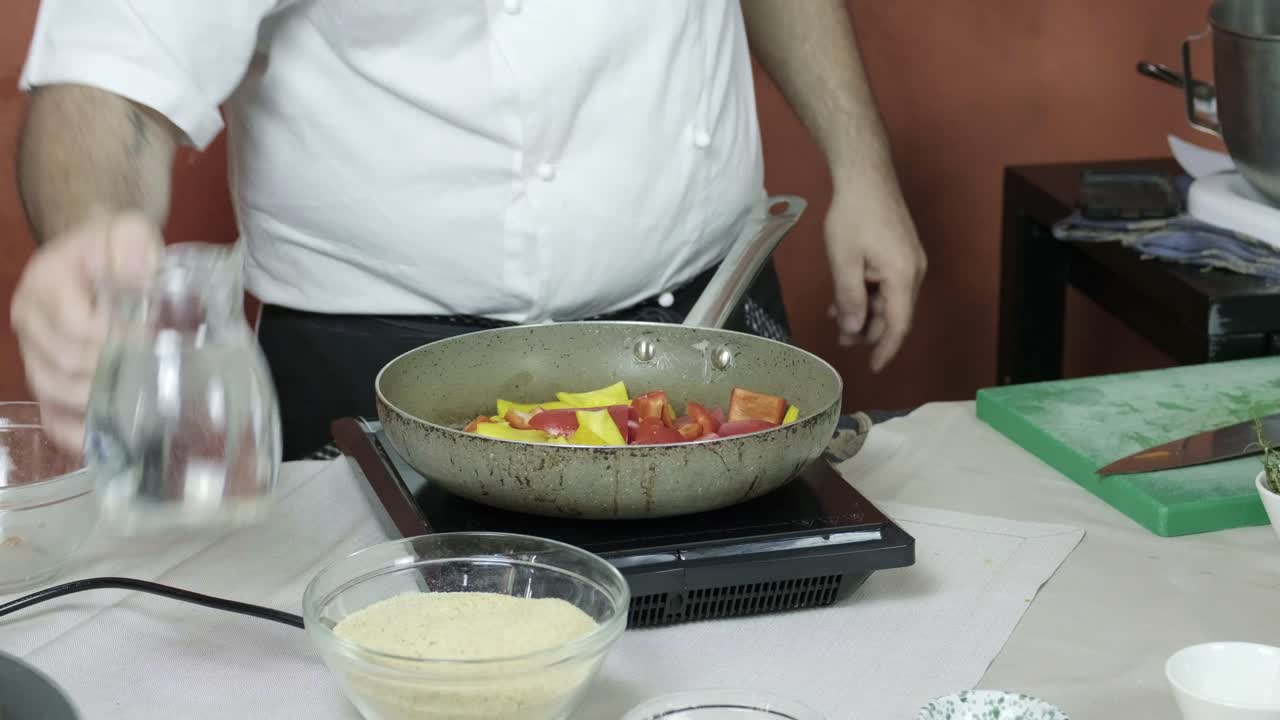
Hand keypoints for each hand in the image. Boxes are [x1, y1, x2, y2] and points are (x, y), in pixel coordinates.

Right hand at [10, 211, 162, 452]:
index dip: (116, 340)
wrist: (98, 254)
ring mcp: (34, 354)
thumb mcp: (126, 229)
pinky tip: (111, 439)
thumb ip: (131, 243)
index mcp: (44, 286)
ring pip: (55, 394)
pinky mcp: (46, 378)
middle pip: (64, 366)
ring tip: (141, 403)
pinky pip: (51, 417)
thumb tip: (143, 274)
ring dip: (99, 404)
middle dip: (113, 374)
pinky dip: (79, 432)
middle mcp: (30, 322)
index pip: (76, 327)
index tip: (154, 341)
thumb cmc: (114, 246)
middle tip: (157, 375)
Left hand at [824, 186, 925, 371]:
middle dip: (868, 330)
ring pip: (888, 299)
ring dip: (864, 311)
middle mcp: (914, 272)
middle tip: (840, 339)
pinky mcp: (901, 252)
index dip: (886, 349)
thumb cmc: (853, 216)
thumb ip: (849, 298)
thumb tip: (853, 330)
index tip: (874, 368)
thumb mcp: (844, 261)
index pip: (899, 325)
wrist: (866, 175)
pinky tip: (842, 297)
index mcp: (903, 277)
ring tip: (836, 318)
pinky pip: (886, 283)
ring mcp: (909, 261)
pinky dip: (866, 293)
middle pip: (894, 314)